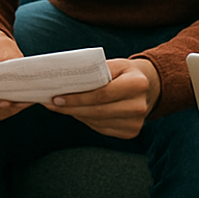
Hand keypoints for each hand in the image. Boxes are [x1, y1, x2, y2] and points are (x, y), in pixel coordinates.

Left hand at [44, 58, 160, 138]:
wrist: (148, 87)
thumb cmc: (124, 72)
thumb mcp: (114, 64)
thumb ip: (94, 71)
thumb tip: (64, 80)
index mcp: (137, 84)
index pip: (101, 94)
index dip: (77, 98)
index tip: (56, 98)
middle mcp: (139, 106)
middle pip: (97, 111)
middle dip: (71, 108)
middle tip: (50, 104)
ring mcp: (135, 122)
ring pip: (97, 121)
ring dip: (75, 115)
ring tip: (58, 107)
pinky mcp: (130, 132)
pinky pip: (101, 128)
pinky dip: (86, 120)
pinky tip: (75, 112)